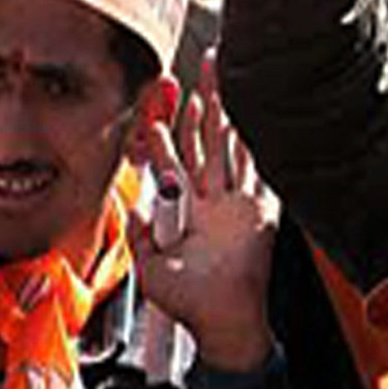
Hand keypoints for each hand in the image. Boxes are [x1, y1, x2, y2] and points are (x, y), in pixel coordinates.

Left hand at [130, 77, 277, 373]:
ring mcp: (236, 202)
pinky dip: (256, 142)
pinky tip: (253, 116)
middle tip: (202, 68)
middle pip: (205, 141)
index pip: (173, 162)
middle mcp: (210, 200)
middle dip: (202, 104)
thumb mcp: (149, 267)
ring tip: (221, 78)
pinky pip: (258, 170)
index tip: (153, 114)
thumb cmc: (187, 302)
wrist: (222, 321)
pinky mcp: (259, 210)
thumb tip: (128, 202)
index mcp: (183, 209)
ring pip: (230, 146)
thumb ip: (137, 234)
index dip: (163, 138)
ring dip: (225, 113)